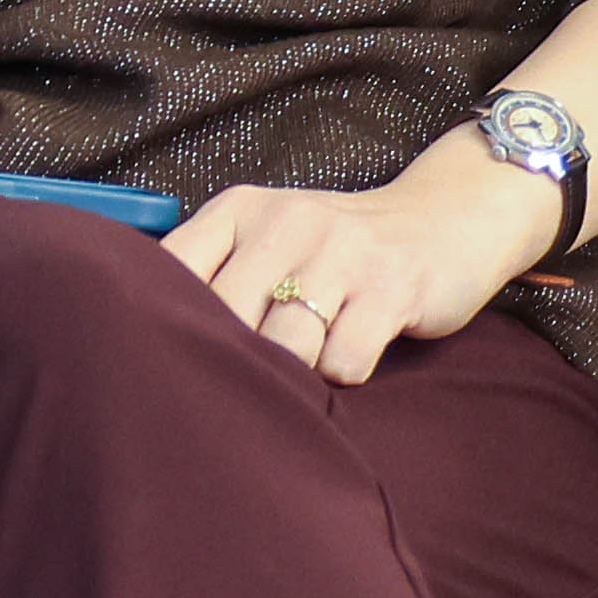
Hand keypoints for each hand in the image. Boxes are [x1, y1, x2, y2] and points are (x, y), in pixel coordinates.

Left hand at [165, 135, 571, 388]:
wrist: (449, 216)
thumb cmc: (340, 250)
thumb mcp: (270, 240)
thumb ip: (216, 277)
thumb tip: (148, 346)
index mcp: (240, 210)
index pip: (170, 270)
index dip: (162, 326)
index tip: (168, 363)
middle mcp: (285, 222)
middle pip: (224, 319)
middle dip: (230, 363)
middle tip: (244, 387)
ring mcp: (340, 252)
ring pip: (283, 346)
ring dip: (290, 373)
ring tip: (304, 370)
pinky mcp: (392, 287)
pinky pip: (344, 360)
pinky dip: (344, 374)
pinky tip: (352, 358)